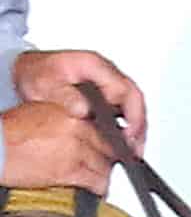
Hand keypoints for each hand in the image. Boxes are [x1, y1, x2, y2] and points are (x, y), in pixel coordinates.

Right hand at [0, 100, 112, 189]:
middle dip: (107, 159)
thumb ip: (62, 122)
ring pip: (104, 166)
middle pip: (107, 147)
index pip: (101, 127)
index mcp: (67, 112)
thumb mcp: (37, 115)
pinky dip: (100, 188)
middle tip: (106, 166)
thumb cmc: (6, 133)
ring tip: (100, 180)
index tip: (107, 148)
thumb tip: (78, 132)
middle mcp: (74, 128)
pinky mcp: (69, 171)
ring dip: (104, 175)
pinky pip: (96, 181)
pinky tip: (98, 190)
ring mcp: (74, 150)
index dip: (105, 141)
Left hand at [11, 50, 144, 148]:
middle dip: (138, 127)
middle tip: (135, 149)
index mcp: (95, 65)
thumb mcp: (44, 84)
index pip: (126, 91)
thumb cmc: (34, 73)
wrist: (25, 70)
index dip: (133, 115)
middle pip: (135, 100)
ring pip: (132, 107)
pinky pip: (123, 110)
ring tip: (130, 151)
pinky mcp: (105, 93)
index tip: (128, 135)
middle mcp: (106, 73)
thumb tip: (85, 110)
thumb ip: (64, 96)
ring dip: (134, 129)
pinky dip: (125, 127)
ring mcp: (108, 83)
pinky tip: (121, 142)